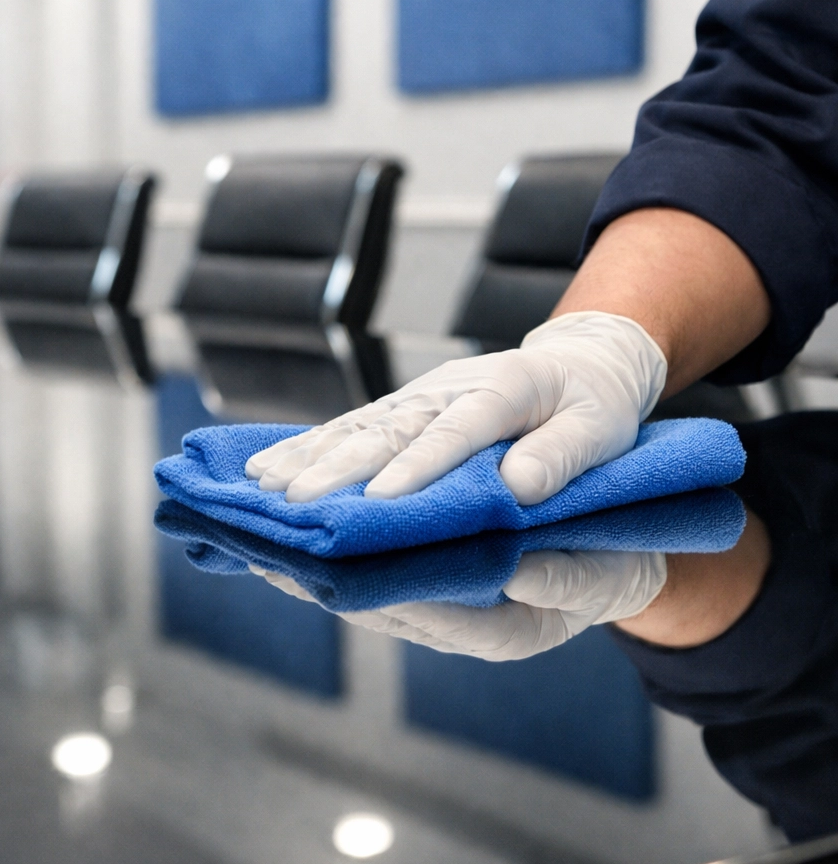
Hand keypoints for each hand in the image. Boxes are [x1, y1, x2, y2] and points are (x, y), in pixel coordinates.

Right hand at [245, 312, 666, 505]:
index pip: (455, 432)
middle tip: (296, 503)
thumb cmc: (593, 402)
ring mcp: (421, 395)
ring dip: (310, 456)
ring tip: (264, 488)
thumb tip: (519, 490)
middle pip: (389, 427)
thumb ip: (563, 455)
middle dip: (339, 467)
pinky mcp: (404, 405)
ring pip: (358, 425)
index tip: (378, 499)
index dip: (417, 466)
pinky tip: (268, 467)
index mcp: (503, 391)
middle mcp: (449, 389)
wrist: (579, 360)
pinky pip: (351, 426)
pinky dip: (308, 447)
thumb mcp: (601, 426)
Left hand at [250, 549, 666, 659]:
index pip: (435, 618)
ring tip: (269, 544)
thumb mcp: (605, 573)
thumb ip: (567, 582)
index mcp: (504, 632)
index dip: (390, 595)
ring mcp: (439, 605)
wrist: (611, 558)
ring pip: (368, 593)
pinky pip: (373, 569)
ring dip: (319, 571)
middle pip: (384, 608)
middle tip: (275, 558)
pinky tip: (300, 529)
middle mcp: (460, 624)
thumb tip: (521, 578)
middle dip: (329, 584)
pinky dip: (337, 551)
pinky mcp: (426, 581)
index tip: (347, 576)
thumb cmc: (610, 566)